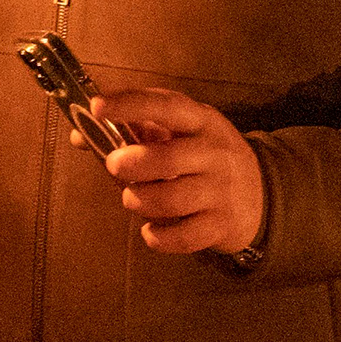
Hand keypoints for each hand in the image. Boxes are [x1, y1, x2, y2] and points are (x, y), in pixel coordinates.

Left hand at [93, 88, 266, 256]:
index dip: (129, 104)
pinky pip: (182, 237)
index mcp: (202, 121)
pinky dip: (158, 236)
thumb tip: (79, 135)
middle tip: (115, 167)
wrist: (261, 195)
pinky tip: (151, 230)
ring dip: (140, 201)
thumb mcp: (182, 135)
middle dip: (131, 164)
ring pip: (171, 200)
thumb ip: (134, 132)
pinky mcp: (222, 226)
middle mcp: (215, 153)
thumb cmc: (204, 159)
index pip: (166, 106)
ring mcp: (222, 191)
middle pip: (168, 158)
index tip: (96, 106)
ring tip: (133, 199)